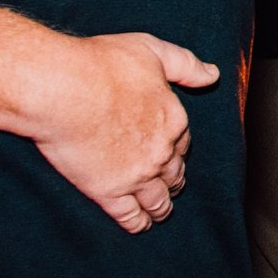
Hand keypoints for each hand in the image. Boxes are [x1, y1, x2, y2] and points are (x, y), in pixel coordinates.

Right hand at [24, 33, 210, 232]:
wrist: (64, 89)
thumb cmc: (102, 65)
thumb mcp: (152, 51)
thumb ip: (185, 64)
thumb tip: (213, 75)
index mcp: (174, 119)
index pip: (182, 142)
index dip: (176, 147)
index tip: (171, 152)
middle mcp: (161, 152)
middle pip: (173, 173)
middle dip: (173, 180)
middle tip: (169, 186)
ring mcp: (136, 175)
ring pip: (158, 200)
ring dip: (161, 207)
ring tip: (160, 212)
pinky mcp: (108, 192)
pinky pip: (130, 216)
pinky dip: (138, 223)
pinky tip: (139, 226)